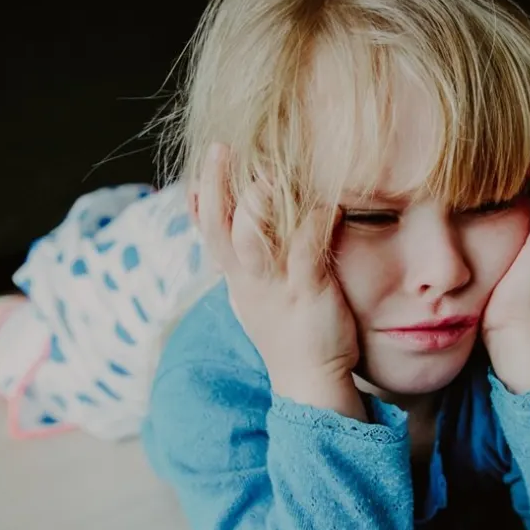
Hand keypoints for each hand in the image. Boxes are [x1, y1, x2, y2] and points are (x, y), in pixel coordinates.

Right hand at [192, 143, 365, 419]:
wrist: (308, 381)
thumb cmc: (289, 331)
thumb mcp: (256, 295)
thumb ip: (247, 260)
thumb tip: (244, 225)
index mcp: (236, 277)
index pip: (208, 230)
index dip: (202, 195)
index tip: (206, 161)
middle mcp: (248, 279)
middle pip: (220, 226)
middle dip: (217, 185)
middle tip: (221, 148)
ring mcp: (276, 286)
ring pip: (253, 238)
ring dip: (257, 204)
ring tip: (267, 174)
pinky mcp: (307, 292)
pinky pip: (306, 251)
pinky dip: (314, 223)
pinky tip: (327, 203)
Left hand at [482, 152, 529, 393]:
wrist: (515, 341)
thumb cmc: (489, 315)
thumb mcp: (477, 272)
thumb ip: (468, 251)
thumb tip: (431, 238)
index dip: (510, 167)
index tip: (481, 148)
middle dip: (521, 152)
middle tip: (495, 129)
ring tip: (503, 131)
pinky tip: (512, 153)